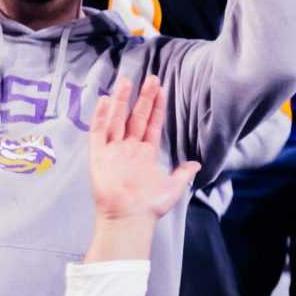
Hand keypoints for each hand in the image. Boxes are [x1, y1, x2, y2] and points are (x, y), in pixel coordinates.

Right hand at [87, 76, 200, 229]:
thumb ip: (184, 173)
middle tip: (151, 78)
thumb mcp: (174, 187)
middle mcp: (129, 149)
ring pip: (116, 119)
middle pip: (135, 117)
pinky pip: (98, 132)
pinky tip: (105, 100)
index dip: (156, 107)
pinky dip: (101, 116)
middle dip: (143, 98)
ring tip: (127, 81)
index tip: (161, 90)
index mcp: (146, 153)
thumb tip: (196, 164)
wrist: (130, 218)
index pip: (152, 124)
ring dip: (122, 101)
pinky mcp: (98, 156)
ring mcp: (113, 151)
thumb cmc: (150, 206)